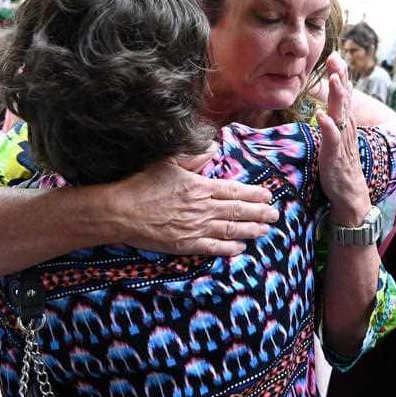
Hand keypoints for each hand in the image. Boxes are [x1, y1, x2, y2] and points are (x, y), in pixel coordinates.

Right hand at [108, 159, 278, 256]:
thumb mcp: (168, 161)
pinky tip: (241, 247)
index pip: (235, 191)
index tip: (268, 196)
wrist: (120, 211)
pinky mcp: (185, 244)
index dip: (254, 194)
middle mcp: (202, 208)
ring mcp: (195, 228)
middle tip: (275, 215)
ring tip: (265, 230)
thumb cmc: (142, 183)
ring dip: (250, 230)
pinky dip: (229, 248)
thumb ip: (194, 156)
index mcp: (200, 186)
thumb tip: (214, 148)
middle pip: (238, 211)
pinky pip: (213, 247)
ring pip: (230, 229)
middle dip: (260, 213)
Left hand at [316, 53, 370, 223]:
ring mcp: (342, 142)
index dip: (341, 74)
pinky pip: (332, 139)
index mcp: (344, 122)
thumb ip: (331, 121)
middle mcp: (346, 128)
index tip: (335, 55)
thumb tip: (322, 105)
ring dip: (338, 96)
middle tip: (336, 57)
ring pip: (341, 114)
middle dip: (341, 77)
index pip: (344, 94)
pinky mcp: (335, 156)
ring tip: (334, 79)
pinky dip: (328, 128)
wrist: (349, 194)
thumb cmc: (339, 165)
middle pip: (345, 98)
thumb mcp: (334, 138)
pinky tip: (322, 117)